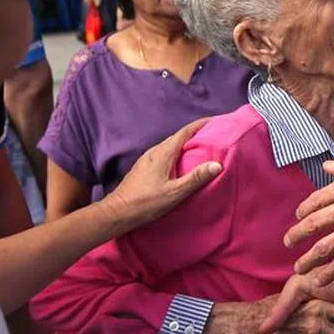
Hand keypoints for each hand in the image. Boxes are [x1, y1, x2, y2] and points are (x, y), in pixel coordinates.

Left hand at [99, 119, 218, 232]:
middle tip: (212, 134)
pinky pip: (163, 153)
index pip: (185, 132)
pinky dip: (176, 152)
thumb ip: (195, 178)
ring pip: (170, 145)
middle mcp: (154, 152)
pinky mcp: (143, 167)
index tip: (215, 121)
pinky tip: (180, 162)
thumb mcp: (175, 193)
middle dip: (195, 133)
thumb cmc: (146, 202)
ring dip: (185, 143)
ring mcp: (147, 159)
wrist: (117, 212)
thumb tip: (217, 164)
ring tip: (199, 148)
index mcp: (163, 153)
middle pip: (178, 137)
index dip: (200, 124)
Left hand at [283, 153, 333, 284]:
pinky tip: (319, 280)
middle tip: (288, 242)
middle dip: (296, 235)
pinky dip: (329, 272)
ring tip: (298, 267)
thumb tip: (327, 166)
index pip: (316, 200)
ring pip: (324, 247)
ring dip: (308, 259)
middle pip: (313, 224)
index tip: (300, 216)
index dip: (304, 210)